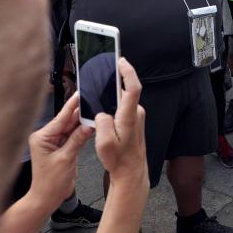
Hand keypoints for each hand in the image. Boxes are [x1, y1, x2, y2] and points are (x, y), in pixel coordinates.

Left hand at [28, 92, 93, 209]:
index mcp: (42, 137)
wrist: (46, 199)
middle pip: (67, 121)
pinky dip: (82, 133)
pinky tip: (92, 127)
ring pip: (72, 128)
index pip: (61, 118)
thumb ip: (77, 140)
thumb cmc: (49, 183)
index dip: (72, 106)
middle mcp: (47, 137)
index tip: (81, 93)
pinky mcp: (62, 148)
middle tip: (94, 102)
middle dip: (80, 113)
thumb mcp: (66, 159)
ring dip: (83, 123)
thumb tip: (88, 125)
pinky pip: (73, 136)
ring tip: (96, 113)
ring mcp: (54, 143)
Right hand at [94, 58, 147, 185]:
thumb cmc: (119, 159)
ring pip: (122, 99)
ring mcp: (136, 116)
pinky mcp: (134, 119)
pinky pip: (122, 106)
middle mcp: (136, 113)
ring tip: (96, 93)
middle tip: (100, 72)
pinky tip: (102, 110)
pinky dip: (112, 104)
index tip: (121, 61)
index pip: (133, 88)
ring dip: (110, 96)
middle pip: (124, 91)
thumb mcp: (104, 143)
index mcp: (129, 116)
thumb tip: (101, 113)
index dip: (128, 72)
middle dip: (112, 82)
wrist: (131, 171)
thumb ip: (101, 123)